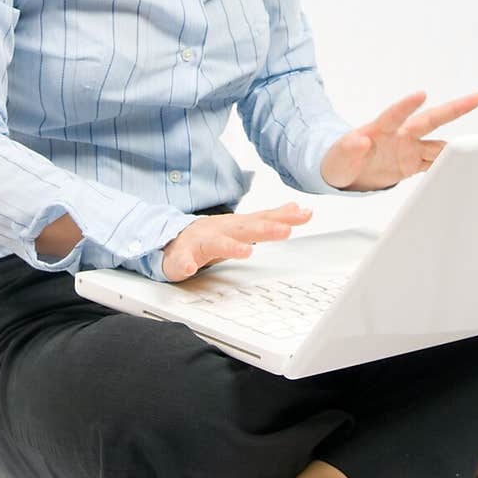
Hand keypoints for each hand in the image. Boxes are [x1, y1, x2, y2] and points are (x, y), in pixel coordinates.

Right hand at [161, 202, 312, 281]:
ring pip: (216, 245)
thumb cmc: (212, 234)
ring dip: (230, 247)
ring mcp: (200, 243)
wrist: (172, 239)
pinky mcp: (181, 257)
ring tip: (246, 252)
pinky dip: (185, 265)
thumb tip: (298, 208)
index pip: (263, 219)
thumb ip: (270, 218)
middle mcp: (220, 231)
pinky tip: (190, 269)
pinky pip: (182, 262)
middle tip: (284, 230)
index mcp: (236, 225)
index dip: (284, 218)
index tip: (306, 215)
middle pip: (244, 229)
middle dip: (265, 229)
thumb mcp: (243, 225)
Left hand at [320, 90, 477, 192]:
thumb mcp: (338, 159)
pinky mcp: (413, 164)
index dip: (407, 105)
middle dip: (453, 109)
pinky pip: (435, 164)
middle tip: (475, 98)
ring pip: (438, 145)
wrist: (348, 173)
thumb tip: (359, 141)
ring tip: (476, 146)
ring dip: (454, 147)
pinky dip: (448, 166)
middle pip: (429, 120)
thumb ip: (348, 150)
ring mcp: (409, 149)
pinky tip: (464, 166)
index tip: (421, 94)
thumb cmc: (340, 161)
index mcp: (379, 130)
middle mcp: (399, 135)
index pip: (394, 115)